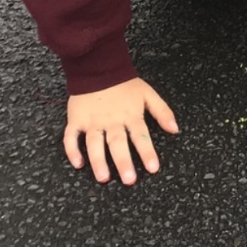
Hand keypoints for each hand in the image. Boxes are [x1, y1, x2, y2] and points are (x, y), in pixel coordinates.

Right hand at [64, 77, 178, 184]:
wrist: (98, 67)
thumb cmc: (124, 84)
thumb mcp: (148, 94)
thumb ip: (162, 112)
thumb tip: (175, 129)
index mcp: (130, 115)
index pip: (140, 136)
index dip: (147, 152)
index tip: (153, 168)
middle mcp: (111, 120)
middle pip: (117, 143)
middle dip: (123, 162)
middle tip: (129, 180)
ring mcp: (92, 121)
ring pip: (94, 143)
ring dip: (98, 160)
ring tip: (104, 177)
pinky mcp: (76, 119)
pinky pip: (71, 136)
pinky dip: (72, 150)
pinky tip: (78, 163)